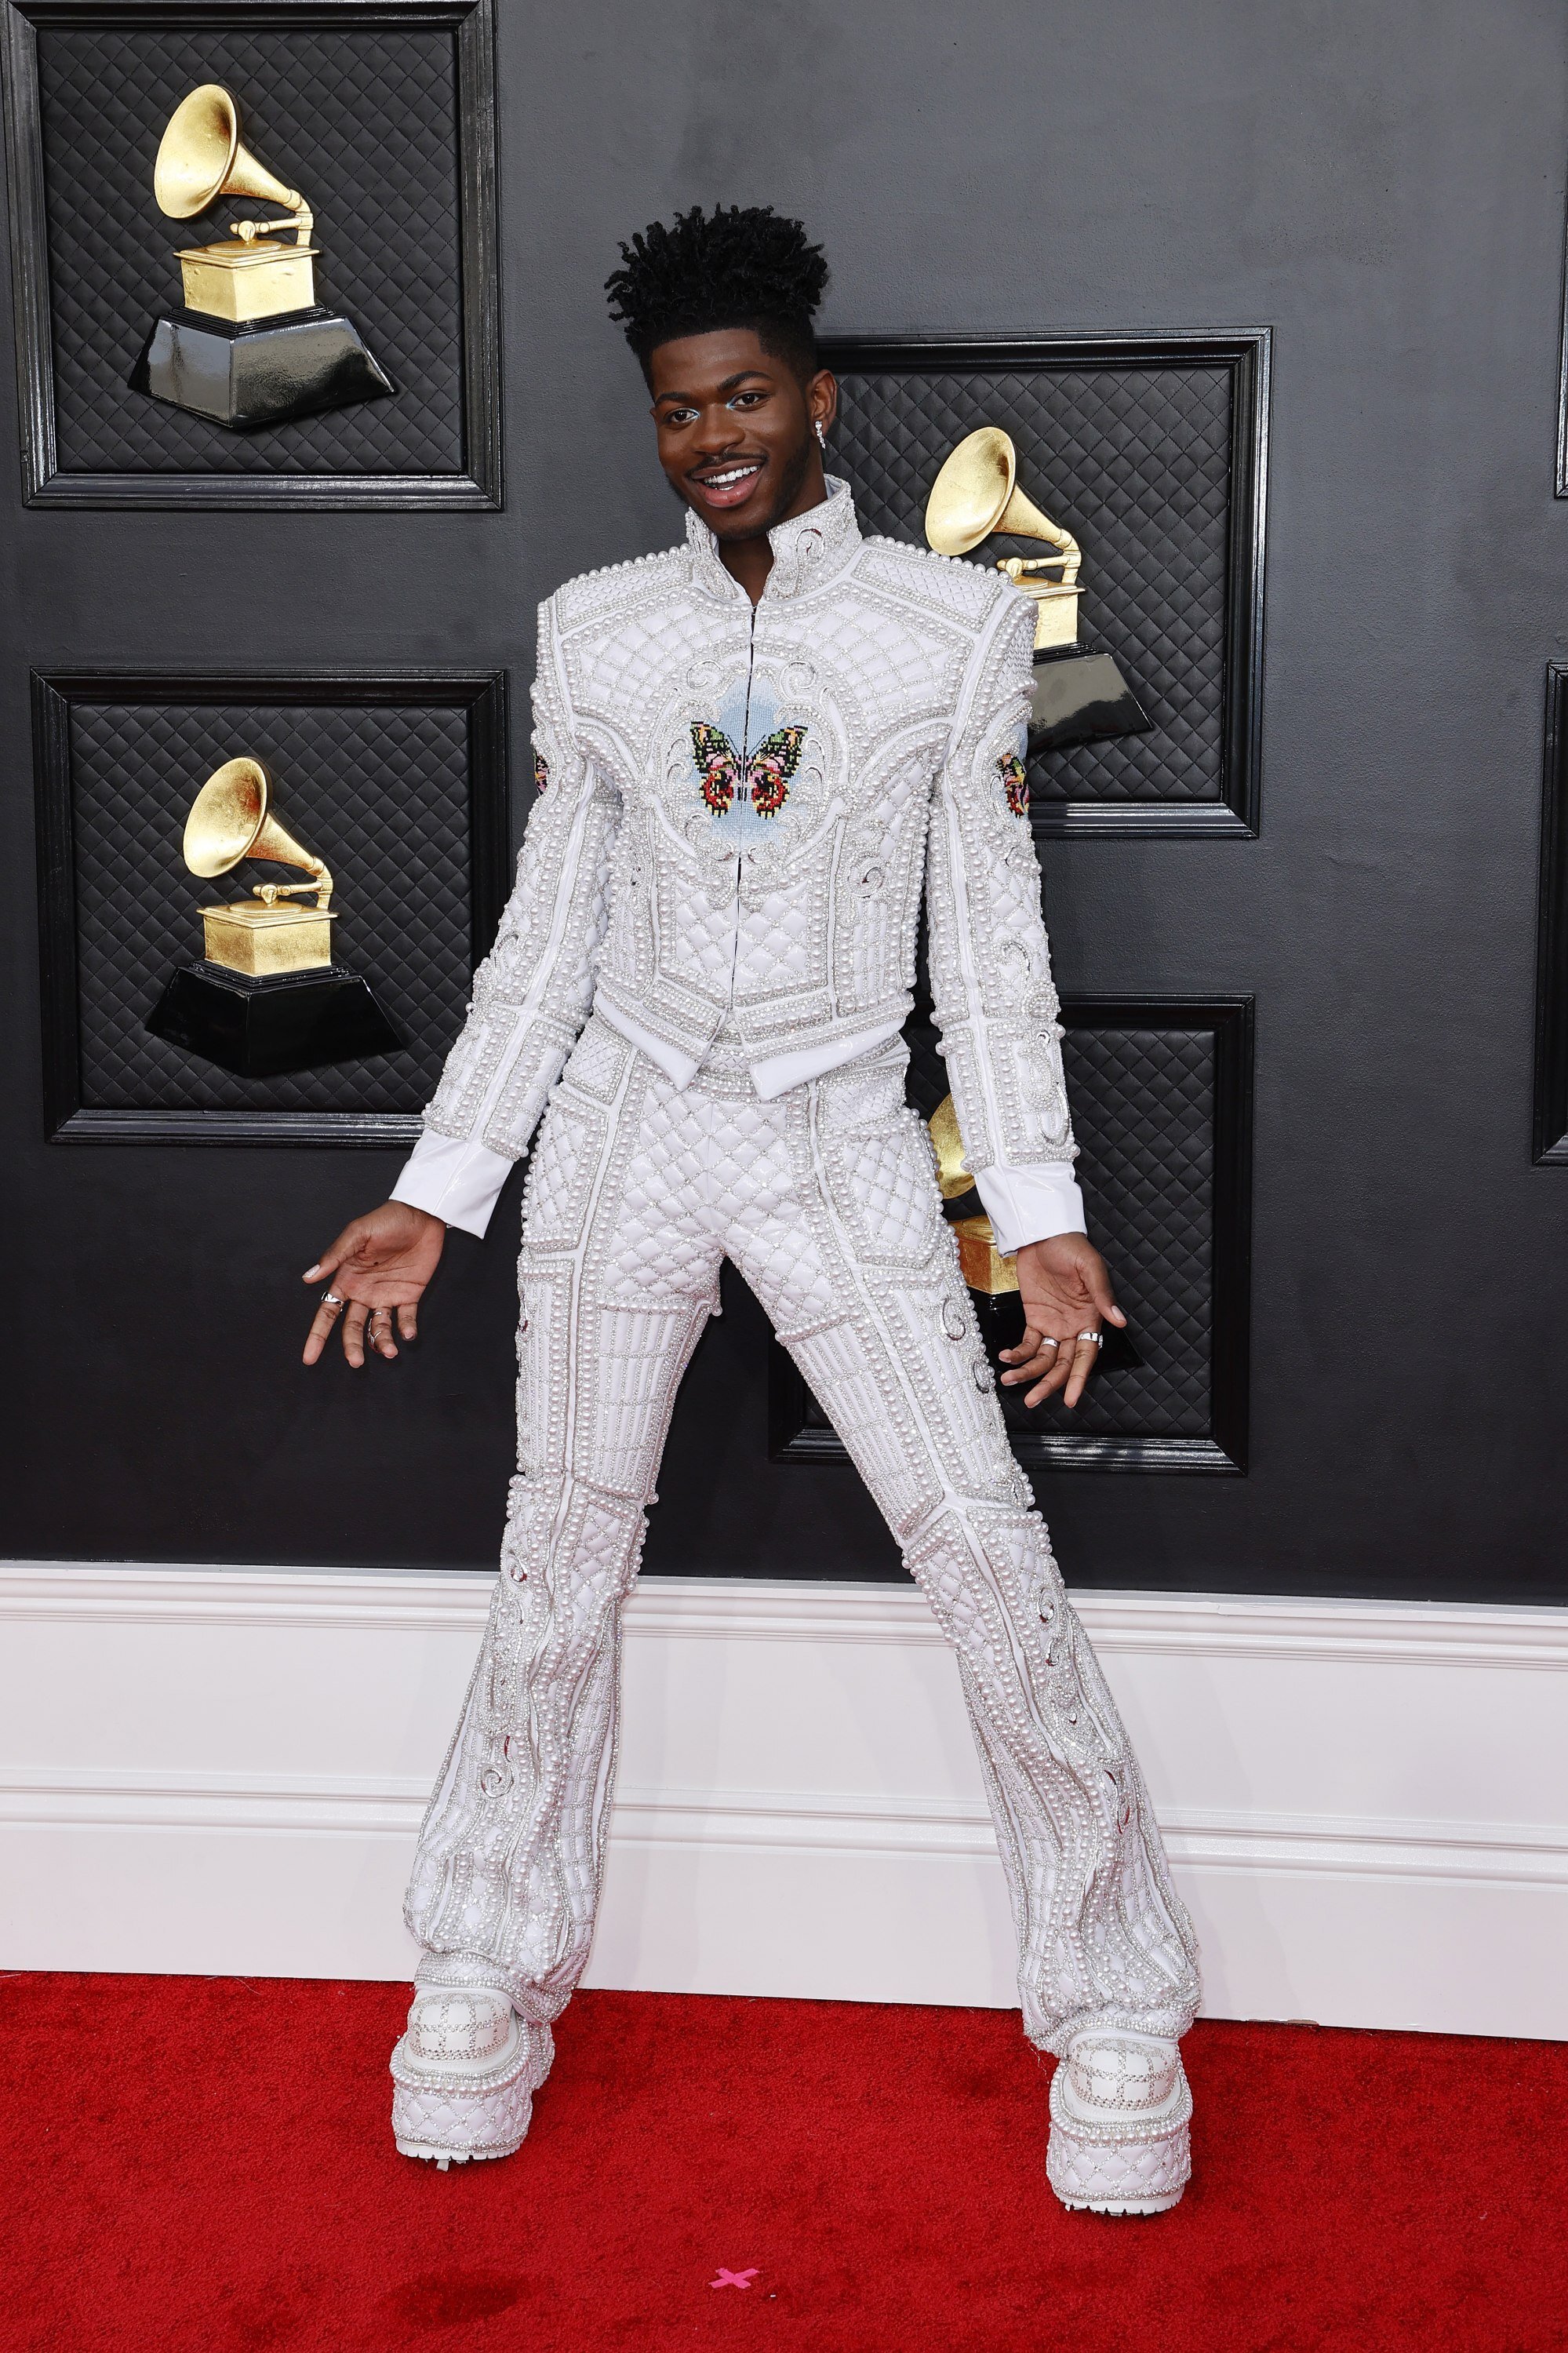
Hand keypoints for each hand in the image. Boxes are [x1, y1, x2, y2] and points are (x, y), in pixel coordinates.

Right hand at [302, 1202, 445, 1367]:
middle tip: (355, 1363)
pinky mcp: (410, 1295)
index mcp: (346, 1280)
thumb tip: (308, 1278)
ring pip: (380, 1328)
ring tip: (389, 1352)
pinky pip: (406, 1319)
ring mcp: (387, 1296)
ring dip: (382, 1343)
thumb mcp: (357, 1234)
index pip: (328, 1313)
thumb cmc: (385, 1220)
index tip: (309, 1358)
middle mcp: (364, 1293)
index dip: (318, 1336)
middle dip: (352, 1347)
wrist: (420, 1214)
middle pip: (353, 1328)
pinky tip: (409, 1334)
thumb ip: (334, 1256)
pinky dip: (407, 1329)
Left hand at [999, 1232, 1125, 1409]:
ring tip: (1009, 1380)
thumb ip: (1103, 1296)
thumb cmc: (1071, 1247)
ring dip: (1027, 1373)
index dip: (1077, 1379)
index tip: (1070, 1399)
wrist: (1043, 1234)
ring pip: (1042, 1359)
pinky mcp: (1034, 1317)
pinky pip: (1026, 1343)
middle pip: (1061, 1365)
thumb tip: (1119, 1321)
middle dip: (1048, 1385)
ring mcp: (1052, 1324)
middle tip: (1031, 1400)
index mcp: (1090, 1319)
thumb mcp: (1091, 1268)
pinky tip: (1005, 1358)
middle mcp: (1072, 1327)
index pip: (1085, 1357)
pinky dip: (1017, 1353)